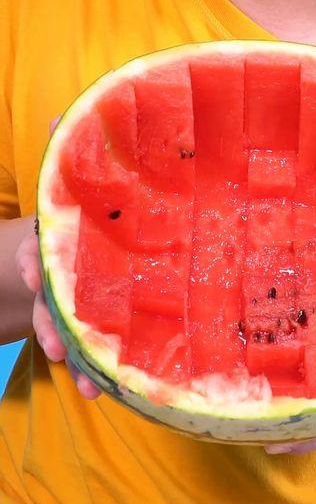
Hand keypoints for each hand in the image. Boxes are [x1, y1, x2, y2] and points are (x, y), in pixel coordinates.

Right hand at [15, 117, 100, 400]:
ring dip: (70, 353)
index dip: (32, 262)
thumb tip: (62, 113)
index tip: (31, 273)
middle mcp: (60, 270)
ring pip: (65, 328)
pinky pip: (89, 348)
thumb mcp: (84, 185)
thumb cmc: (90, 213)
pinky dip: (89, 369)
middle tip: (54, 340)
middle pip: (47, 296)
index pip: (40, 247)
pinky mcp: (91, 323)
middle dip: (48, 318)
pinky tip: (97, 390)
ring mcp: (73, 300)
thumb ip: (74, 155)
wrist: (89, 245)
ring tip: (83, 381)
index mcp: (60, 238)